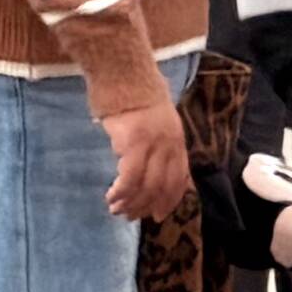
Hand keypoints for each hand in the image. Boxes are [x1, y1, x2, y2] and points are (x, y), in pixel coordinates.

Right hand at [99, 95, 192, 223]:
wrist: (125, 75)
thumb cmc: (136, 97)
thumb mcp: (158, 123)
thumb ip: (162, 146)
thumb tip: (158, 172)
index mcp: (178, 141)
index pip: (180, 179)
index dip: (170, 200)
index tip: (158, 215)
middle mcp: (170, 145)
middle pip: (163, 187)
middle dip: (147, 206)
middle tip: (130, 217)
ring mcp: (153, 145)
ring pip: (146, 186)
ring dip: (130, 203)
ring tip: (117, 209)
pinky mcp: (134, 144)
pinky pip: (129, 178)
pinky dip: (121, 192)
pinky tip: (112, 196)